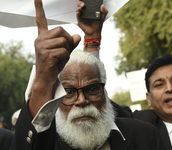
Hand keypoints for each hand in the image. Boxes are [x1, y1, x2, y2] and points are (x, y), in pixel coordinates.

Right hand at [29, 0, 80, 117]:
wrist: (47, 78)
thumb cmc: (55, 63)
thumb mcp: (64, 51)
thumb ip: (71, 43)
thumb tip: (78, 35)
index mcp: (43, 37)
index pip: (41, 20)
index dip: (39, 9)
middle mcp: (40, 39)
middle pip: (62, 30)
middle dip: (68, 40)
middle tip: (65, 50)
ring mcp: (41, 46)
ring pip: (64, 41)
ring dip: (67, 50)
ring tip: (61, 57)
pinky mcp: (46, 54)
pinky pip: (64, 51)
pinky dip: (65, 57)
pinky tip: (58, 62)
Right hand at [76, 0, 107, 37]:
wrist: (95, 32)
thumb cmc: (98, 24)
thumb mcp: (103, 16)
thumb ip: (104, 11)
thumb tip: (102, 5)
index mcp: (91, 9)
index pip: (87, 3)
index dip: (86, 0)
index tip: (87, 0)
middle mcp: (86, 11)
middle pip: (81, 4)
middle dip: (81, 2)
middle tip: (84, 4)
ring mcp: (82, 15)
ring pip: (78, 8)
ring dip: (79, 6)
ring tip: (82, 7)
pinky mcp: (80, 19)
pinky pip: (77, 15)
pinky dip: (77, 12)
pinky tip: (79, 12)